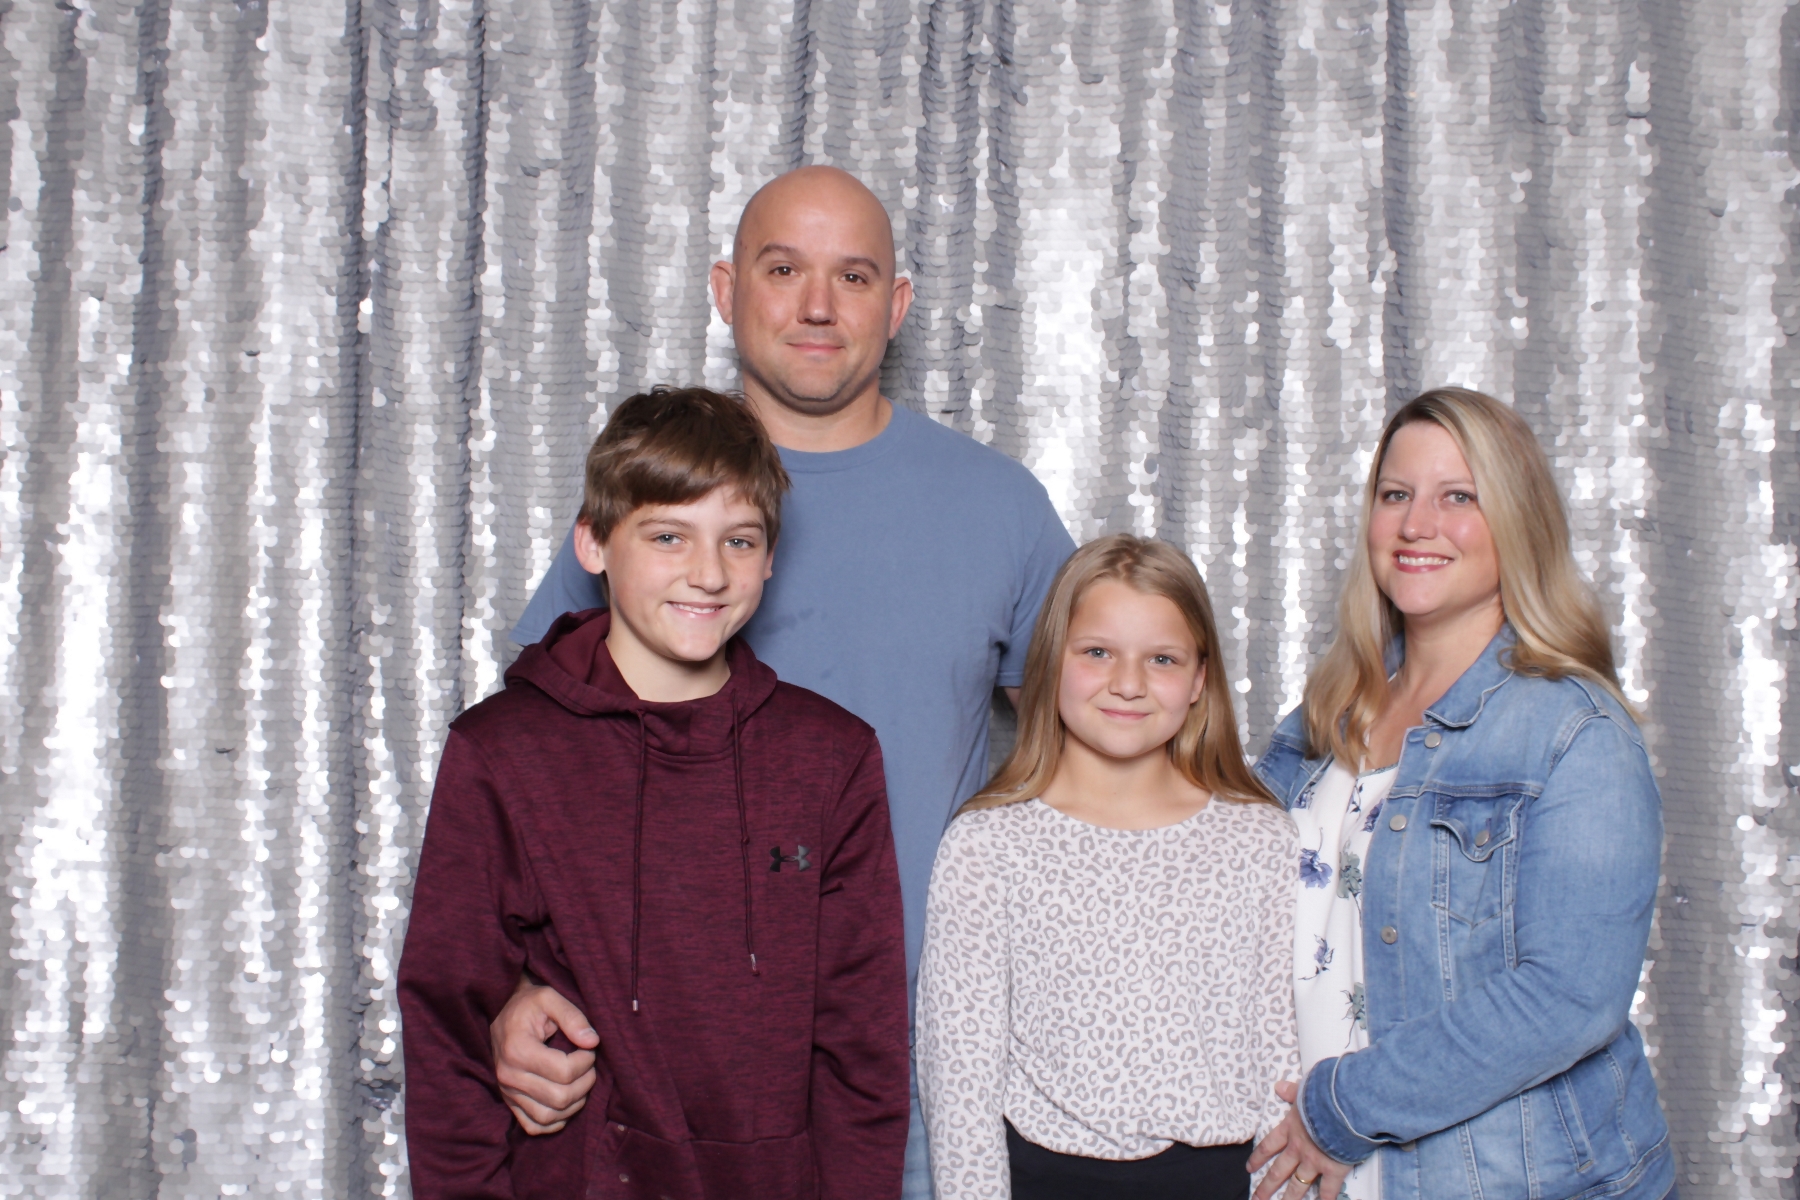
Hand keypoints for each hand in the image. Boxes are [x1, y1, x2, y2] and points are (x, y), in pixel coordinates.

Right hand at [490, 976, 599, 1133]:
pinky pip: (533, 1125)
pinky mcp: (509, 1101)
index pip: (564, 1071)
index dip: (586, 1062)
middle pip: (559, 1097)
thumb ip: (573, 1017)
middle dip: (585, 1083)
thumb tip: (593, 1042)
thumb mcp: (549, 997)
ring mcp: (507, 1092)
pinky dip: (555, 1121)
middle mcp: (509, 1076)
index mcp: (518, 1050)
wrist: (500, 1013)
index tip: (589, 1048)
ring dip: (574, 1104)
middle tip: (589, 1065)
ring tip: (581, 1082)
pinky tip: (566, 1103)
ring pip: (548, 1116)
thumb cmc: (527, 1004)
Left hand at [1247, 1080, 1352, 1199]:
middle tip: (1257, 1198)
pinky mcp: (1333, 1171)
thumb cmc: (1324, 1097)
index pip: (1268, 1146)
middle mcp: (1298, 1149)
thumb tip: (1280, 1087)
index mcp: (1290, 1129)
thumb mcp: (1304, 1090)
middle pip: (1278, 1171)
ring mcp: (1314, 1162)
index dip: (1258, 1158)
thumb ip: (1291, 1091)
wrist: (1344, 1108)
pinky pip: (1327, 1191)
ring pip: (1297, 1185)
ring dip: (1288, 1198)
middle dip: (1266, 1186)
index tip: (1249, 1168)